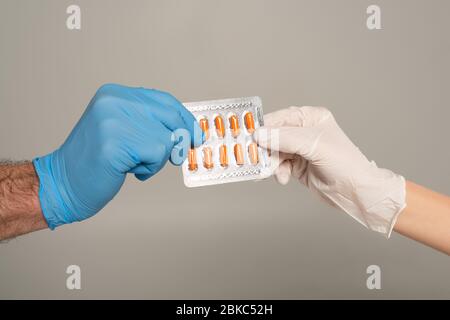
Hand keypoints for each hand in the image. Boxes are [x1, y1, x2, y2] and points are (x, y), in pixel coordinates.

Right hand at [33, 84, 201, 228]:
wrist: (63, 183)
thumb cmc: (95, 162)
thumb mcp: (122, 130)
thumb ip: (149, 123)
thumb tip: (187, 130)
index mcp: (115, 94)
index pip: (164, 99)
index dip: (184, 118)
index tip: (196, 133)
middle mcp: (114, 101)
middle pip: (170, 115)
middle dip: (179, 139)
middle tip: (175, 156)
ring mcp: (114, 120)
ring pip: (166, 137)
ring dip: (157, 159)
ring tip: (134, 164)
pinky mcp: (116, 142)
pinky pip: (157, 153)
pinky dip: (150, 168)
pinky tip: (129, 171)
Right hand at [254, 106, 405, 235]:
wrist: (355, 192)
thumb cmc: (344, 163)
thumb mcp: (314, 145)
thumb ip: (285, 138)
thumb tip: (259, 134)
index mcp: (311, 117)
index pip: (280, 118)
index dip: (263, 127)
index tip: (248, 137)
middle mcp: (304, 131)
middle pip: (273, 136)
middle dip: (265, 149)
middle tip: (254, 158)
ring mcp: (299, 149)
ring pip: (273, 152)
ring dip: (270, 163)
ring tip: (270, 173)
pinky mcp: (297, 165)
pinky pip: (278, 165)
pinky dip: (276, 172)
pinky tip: (282, 178)